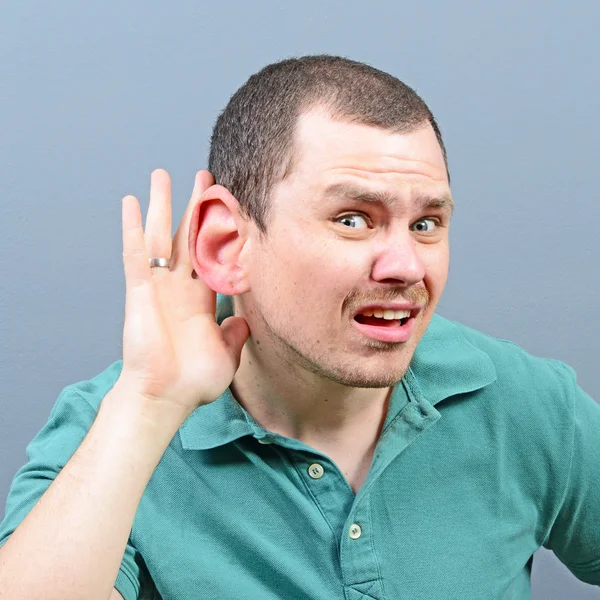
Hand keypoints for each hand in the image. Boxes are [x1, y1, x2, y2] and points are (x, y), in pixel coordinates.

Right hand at [118, 169, 249, 417]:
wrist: (165, 397)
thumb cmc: (193, 382)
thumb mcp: (228, 356)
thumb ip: (235, 334)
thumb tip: (243, 319)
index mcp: (201, 299)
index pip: (213, 254)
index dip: (221, 229)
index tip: (229, 206)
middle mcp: (180, 287)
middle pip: (188, 235)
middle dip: (195, 205)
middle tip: (203, 176)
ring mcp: (159, 286)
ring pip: (161, 236)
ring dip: (162, 205)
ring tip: (162, 175)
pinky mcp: (140, 291)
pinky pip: (136, 253)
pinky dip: (133, 228)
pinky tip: (132, 203)